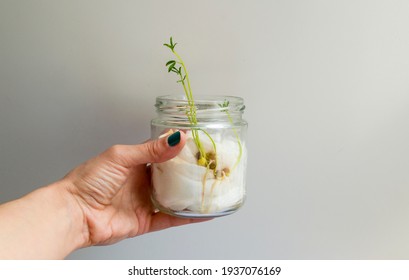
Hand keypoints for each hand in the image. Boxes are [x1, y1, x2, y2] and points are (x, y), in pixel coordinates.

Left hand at [62, 130, 202, 246]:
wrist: (74, 212)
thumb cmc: (88, 181)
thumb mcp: (121, 157)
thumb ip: (150, 150)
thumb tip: (176, 138)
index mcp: (135, 163)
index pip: (163, 153)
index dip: (180, 149)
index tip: (199, 144)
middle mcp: (143, 182)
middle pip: (172, 176)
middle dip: (190, 172)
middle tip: (212, 166)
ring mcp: (145, 202)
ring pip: (175, 198)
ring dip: (192, 194)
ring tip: (213, 187)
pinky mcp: (146, 221)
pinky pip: (172, 219)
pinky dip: (189, 217)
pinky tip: (204, 213)